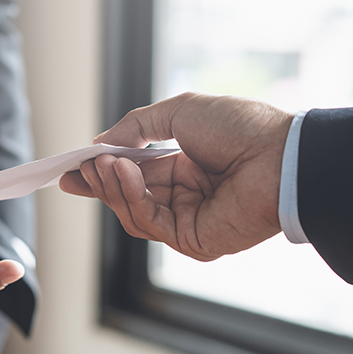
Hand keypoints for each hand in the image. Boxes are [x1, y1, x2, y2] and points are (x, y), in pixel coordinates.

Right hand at [60, 92, 292, 260]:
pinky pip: (149, 223)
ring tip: (105, 164)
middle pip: (127, 197)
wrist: (280, 155)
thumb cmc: (242, 127)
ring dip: (113, 187)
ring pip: (132, 213)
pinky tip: (126, 173)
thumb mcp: (179, 112)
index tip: (72, 167)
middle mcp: (185, 197)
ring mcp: (188, 222)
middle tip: (78, 169)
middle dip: (99, 182)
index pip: (134, 175)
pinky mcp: (193, 241)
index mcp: (185, 168)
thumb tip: (100, 144)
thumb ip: (136, 127)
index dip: (102, 172)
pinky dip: (132, 198)